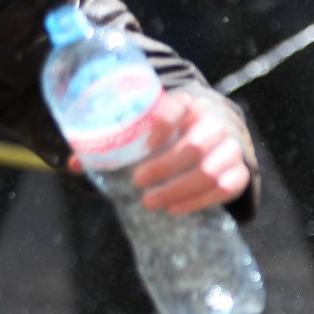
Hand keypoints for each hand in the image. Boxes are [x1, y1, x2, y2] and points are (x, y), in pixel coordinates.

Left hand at [70, 91, 251, 215]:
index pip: (177, 107)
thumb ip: (116, 143)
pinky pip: (225, 189)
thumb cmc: (171, 136)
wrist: (214, 140)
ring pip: (209, 171)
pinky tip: (175, 210)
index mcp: (188, 104)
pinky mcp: (240, 172)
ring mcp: (230, 148)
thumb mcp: (149, 131)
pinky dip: (199, 201)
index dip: (162, 126)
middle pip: (194, 147)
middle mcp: (213, 123)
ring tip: (151, 202)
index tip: (143, 146)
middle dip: (165, 168)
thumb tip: (73, 164)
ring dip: (178, 189)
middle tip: (138, 182)